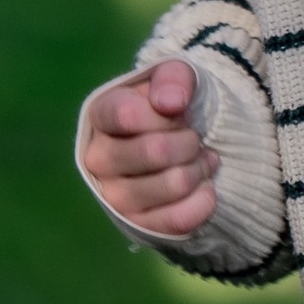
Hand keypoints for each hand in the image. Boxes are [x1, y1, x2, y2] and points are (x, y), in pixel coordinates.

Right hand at [81, 59, 219, 236]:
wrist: (177, 141)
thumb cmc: (170, 104)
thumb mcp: (175, 77)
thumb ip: (173, 77)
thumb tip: (170, 102)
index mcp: (101, 115)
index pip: (128, 115)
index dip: (167, 114)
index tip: (179, 110)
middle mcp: (98, 158)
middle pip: (155, 151)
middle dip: (189, 141)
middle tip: (195, 138)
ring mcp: (114, 196)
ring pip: (172, 184)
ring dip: (199, 169)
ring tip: (202, 160)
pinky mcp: (136, 226)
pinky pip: (177, 220)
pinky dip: (202, 201)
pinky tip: (206, 187)